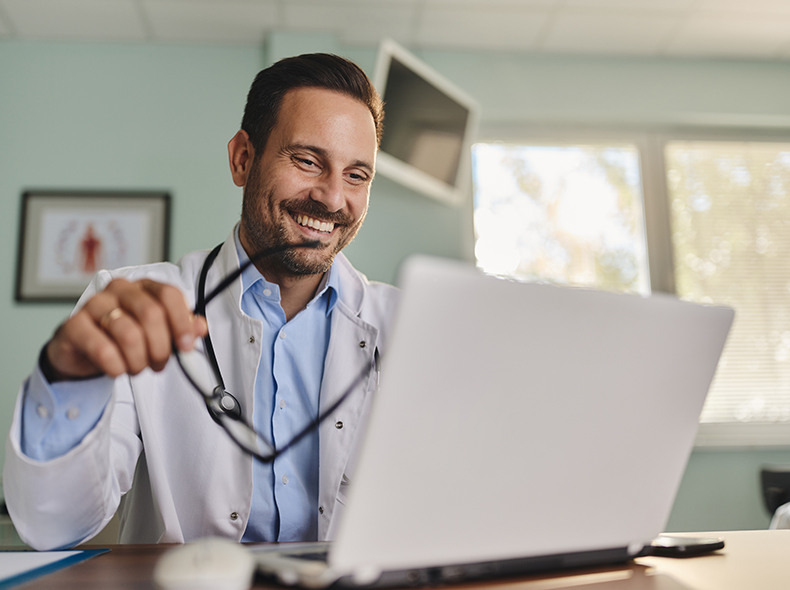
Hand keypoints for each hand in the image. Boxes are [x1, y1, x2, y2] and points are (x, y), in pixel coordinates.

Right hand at [44, 279, 207, 380]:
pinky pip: (102, 348)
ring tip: (137, 368)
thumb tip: (200, 327)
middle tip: (159, 364)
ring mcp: (95, 304)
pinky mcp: (75, 325)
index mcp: (145, 287)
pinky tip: (118, 370)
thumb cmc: (124, 337)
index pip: (169, 295)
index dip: (181, 322)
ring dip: (138, 360)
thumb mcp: (158, 333)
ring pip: (128, 333)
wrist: (84, 349)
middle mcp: (120, 290)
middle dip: (161, 347)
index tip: (186, 346)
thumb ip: (181, 329)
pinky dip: (116, 366)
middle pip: (151, 314)